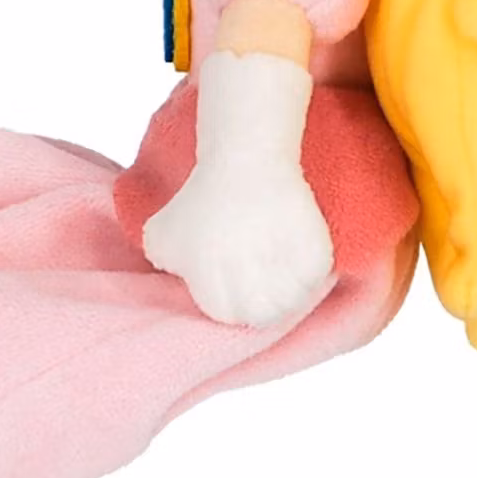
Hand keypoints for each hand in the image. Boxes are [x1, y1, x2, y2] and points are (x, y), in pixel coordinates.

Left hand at [143, 151, 334, 327]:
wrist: (243, 161)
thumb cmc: (199, 198)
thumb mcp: (159, 236)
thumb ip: (165, 266)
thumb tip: (178, 276)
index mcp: (214, 297)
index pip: (228, 317)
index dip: (228, 296)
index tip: (229, 276)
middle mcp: (252, 294)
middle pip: (264, 316)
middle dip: (261, 299)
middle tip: (258, 276)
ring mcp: (286, 278)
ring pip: (294, 301)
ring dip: (289, 287)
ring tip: (280, 265)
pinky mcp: (315, 257)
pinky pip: (317, 278)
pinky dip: (311, 268)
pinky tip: (297, 252)